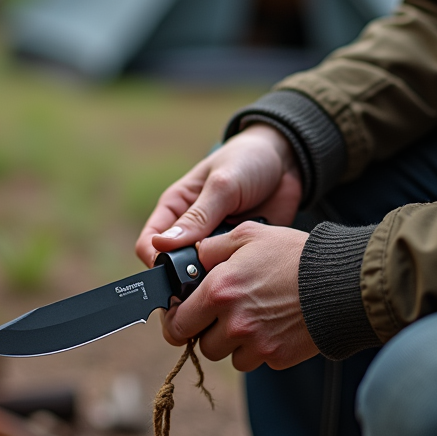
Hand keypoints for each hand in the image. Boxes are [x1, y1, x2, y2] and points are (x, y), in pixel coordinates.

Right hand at [135, 123, 302, 265]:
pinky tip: (251, 265)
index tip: (175, 272)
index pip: (149, 243)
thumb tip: (162, 244)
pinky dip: (237, 274)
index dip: (156, 261)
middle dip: (187, 274)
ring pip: (202, 273)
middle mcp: (190, 229)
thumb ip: (197, 216)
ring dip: (215, 274)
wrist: (288, 163)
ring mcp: (213, 243)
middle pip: (174, 265)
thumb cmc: (247, 161)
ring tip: (233, 265)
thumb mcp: (222, 184)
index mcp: (175, 208)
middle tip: (210, 272)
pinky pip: (229, 273)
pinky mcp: (236, 252)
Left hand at [162, 222, 318, 371]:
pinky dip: (260, 348)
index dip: (176, 321)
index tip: (182, 316)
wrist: (341, 282)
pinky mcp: (277, 357)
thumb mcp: (249, 234)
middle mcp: (233, 323)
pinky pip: (257, 360)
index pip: (176, 324)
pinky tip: (274, 324)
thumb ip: (212, 247)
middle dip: (207, 332)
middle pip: (201, 345)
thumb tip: (192, 258)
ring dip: (234, 342)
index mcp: (219, 291)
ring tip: (253, 316)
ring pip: (228, 356)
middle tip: (222, 315)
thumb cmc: (294, 254)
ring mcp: (256, 344)